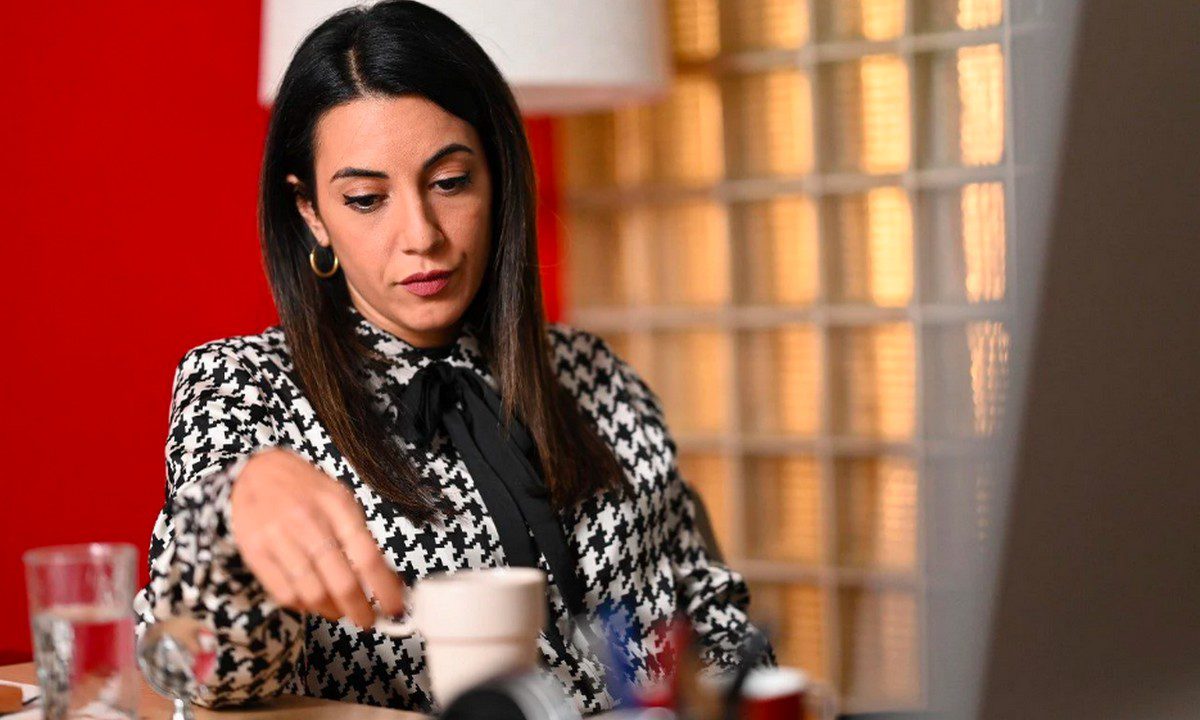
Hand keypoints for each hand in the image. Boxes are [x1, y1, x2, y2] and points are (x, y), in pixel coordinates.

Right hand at [228, 447, 405, 627]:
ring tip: (341, 612)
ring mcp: (279, 538)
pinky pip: (284, 594)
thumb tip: (387, 578)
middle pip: (341, 581)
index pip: (368, 557)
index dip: (384, 589)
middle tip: (367, 620)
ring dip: (332, 611)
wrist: (254, 471)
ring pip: (313, 593)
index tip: (395, 608)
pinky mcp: (255, 553)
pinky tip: (312, 603)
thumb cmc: (305, 489)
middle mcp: (309, 522)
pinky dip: (303, 606)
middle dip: (359, 610)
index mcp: (337, 506)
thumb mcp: (339, 500)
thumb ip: (361, 536)